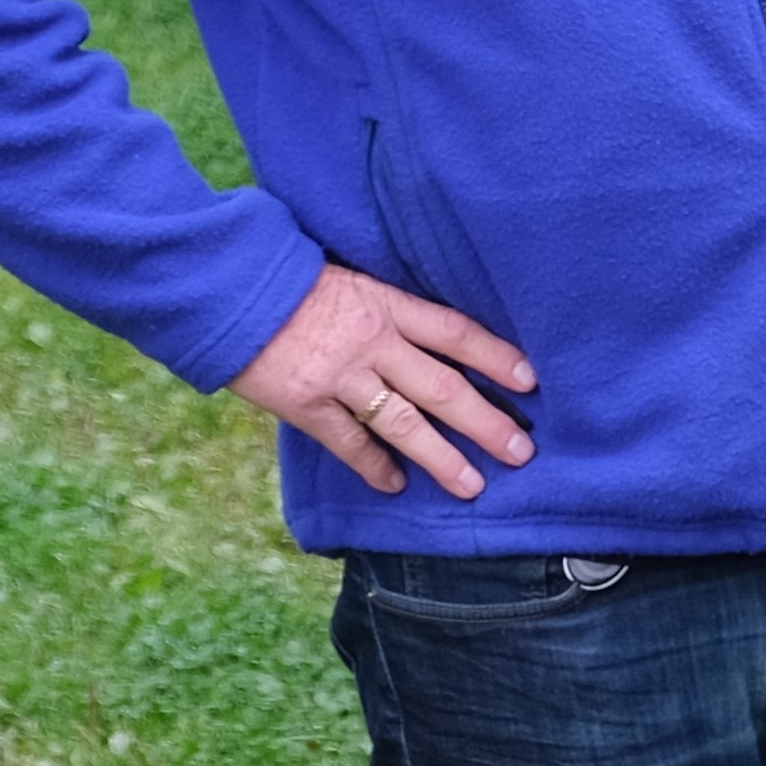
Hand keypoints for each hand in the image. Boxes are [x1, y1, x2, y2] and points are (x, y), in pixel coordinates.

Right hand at [232, 259, 538, 499]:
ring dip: (441, 457)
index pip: (457, 333)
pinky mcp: (304, 405)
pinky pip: (348, 442)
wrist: (233, 289)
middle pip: (442, 387)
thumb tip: (438, 341)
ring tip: (472, 484)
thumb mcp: (357, 282)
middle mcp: (374, 343)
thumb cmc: (298, 281)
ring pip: (403, 423)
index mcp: (389, 306)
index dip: (496, 357)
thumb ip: (393, 312)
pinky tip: (397, 484)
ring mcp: (340, 377)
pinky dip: (374, 466)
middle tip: (521, 452)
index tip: (532, 381)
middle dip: (485, 422)